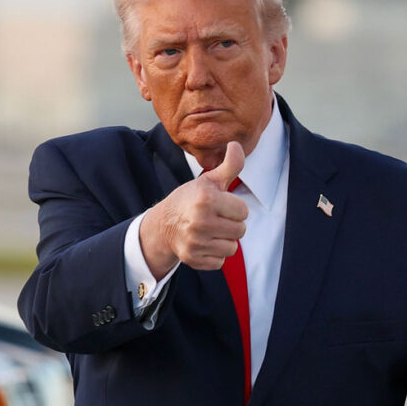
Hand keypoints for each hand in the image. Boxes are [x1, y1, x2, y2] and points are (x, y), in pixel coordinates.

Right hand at [139, 141, 248, 277]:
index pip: (243, 212)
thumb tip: (236, 144)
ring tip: (211, 231)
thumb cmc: (190, 199)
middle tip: (215, 218)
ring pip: (232, 248)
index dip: (234, 208)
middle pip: (240, 230)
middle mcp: (200, 221)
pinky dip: (214, 254)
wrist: (163, 224)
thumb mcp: (208, 180)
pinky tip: (204, 243)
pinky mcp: (193, 258)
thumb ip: (229, 165)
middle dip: (231, 224)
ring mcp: (195, 241)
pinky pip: (220, 261)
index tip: (221, 205)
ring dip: (224, 240)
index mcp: (206, 199)